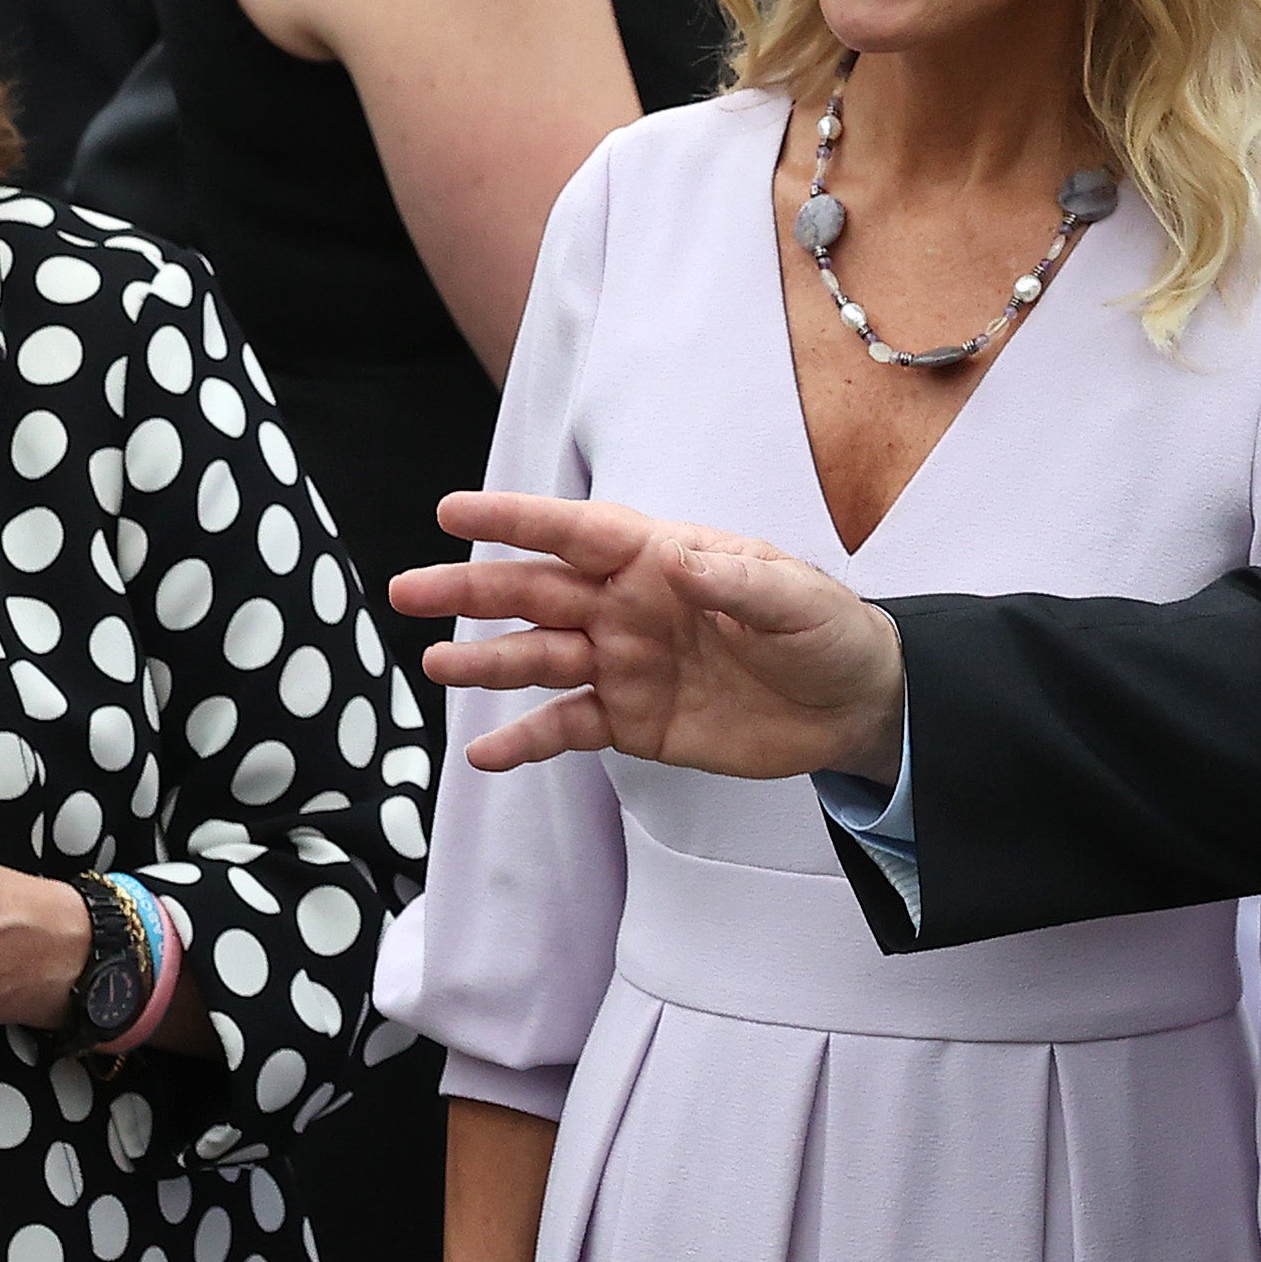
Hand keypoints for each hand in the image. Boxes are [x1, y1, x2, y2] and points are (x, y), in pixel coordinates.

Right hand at [394, 492, 906, 781]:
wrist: (850, 706)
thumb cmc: (826, 632)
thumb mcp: (797, 599)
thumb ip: (737, 581)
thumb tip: (677, 560)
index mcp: (659, 558)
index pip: (577, 532)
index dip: (516, 520)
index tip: (455, 511)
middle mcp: (626, 605)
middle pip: (536, 593)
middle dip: (472, 591)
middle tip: (409, 590)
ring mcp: (622, 663)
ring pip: (538, 658)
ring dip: (486, 662)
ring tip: (437, 664)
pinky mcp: (630, 719)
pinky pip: (565, 726)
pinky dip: (523, 739)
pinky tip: (484, 751)